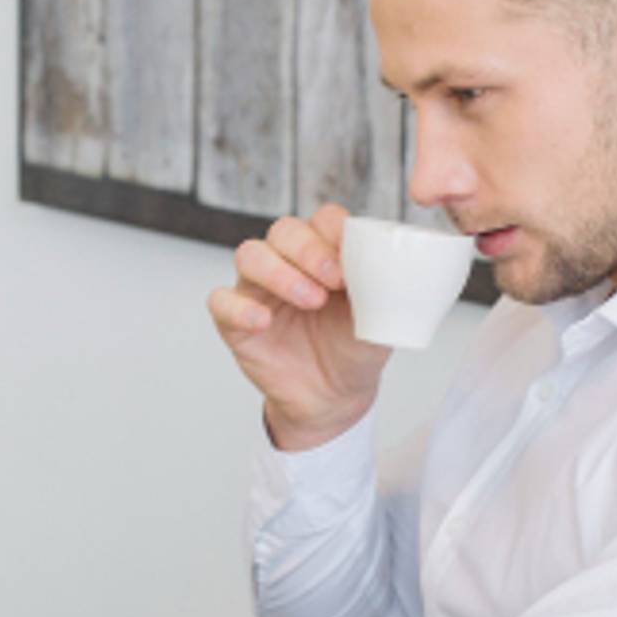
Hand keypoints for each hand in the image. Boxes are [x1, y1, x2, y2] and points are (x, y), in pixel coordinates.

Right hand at [207, 203, 387, 449]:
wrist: (335, 397)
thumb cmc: (355, 349)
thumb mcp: (380, 319)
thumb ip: (384, 289)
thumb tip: (395, 265)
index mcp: (325, 254)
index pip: (323, 219)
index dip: (335, 231)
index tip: (353, 258)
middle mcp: (288, 263)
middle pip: (283, 230)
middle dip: (309, 249)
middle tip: (334, 279)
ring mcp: (258, 290)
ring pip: (249, 255)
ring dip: (279, 272)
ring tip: (310, 300)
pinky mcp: (235, 321)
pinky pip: (221, 301)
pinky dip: (240, 307)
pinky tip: (264, 321)